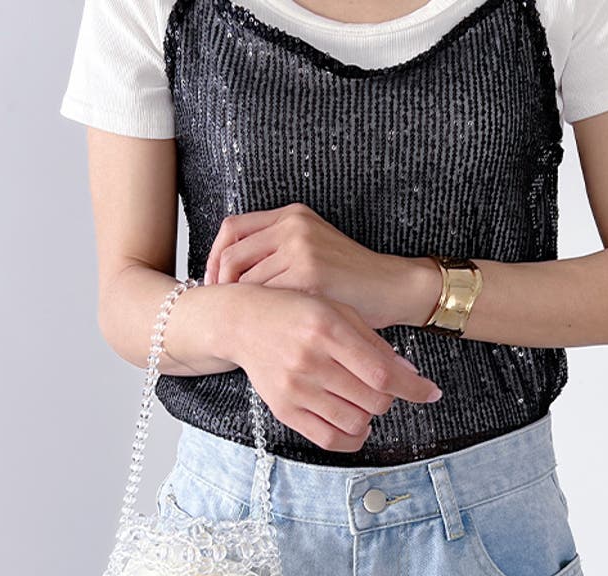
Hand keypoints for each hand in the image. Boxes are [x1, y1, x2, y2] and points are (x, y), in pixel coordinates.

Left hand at [202, 202, 440, 329]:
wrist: (394, 287)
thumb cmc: (353, 281)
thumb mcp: (313, 253)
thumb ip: (278, 252)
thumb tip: (229, 275)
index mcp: (292, 215)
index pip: (232, 228)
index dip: (214, 258)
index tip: (213, 283)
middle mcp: (293, 225)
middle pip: (231, 255)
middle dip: (219, 286)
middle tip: (223, 310)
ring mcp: (301, 248)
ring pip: (247, 280)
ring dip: (241, 306)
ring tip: (242, 323)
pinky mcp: (310, 275)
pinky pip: (268, 297)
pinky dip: (262, 315)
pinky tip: (264, 328)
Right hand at [221, 285, 442, 453]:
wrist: (242, 321)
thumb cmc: (296, 312)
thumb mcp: (338, 313)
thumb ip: (375, 344)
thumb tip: (411, 376)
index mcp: (328, 330)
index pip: (382, 373)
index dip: (414, 388)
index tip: (432, 393)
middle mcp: (310, 361)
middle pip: (373, 401)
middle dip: (389, 397)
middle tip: (382, 386)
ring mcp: (294, 388)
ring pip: (355, 422)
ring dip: (370, 416)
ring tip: (364, 401)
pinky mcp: (283, 409)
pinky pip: (328, 439)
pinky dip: (352, 438)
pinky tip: (356, 425)